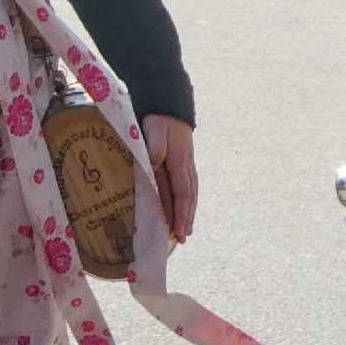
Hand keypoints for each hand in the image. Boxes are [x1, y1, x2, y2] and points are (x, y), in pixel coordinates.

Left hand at [143, 115, 198, 243]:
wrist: (170, 106)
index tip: (179, 230)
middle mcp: (187, 167)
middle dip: (186, 218)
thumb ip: (154, 147)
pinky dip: (189, 201)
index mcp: (179, 162)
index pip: (182, 193)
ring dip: (189, 212)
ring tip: (186, 230)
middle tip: (184, 238)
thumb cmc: (158, 120)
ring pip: (191, 193)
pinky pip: (190, 187)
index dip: (181, 213)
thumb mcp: (153, 130)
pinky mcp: (186, 164)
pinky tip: (187, 210)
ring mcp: (188, 166)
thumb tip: (155, 162)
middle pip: (189, 197)